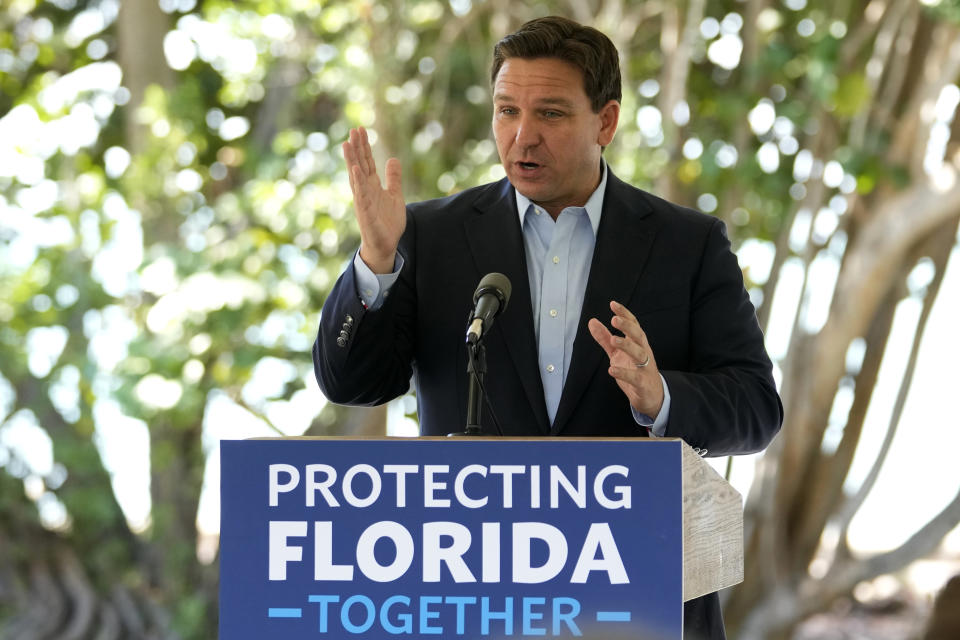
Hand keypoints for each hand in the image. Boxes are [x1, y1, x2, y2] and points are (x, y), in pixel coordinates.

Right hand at [342, 127, 405, 273]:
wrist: (386, 244)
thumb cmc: (388, 222)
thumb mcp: (395, 195)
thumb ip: (393, 178)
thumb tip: (393, 159)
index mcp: (372, 185)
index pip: (367, 162)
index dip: (364, 146)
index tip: (360, 130)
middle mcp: (365, 190)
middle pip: (359, 164)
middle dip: (356, 147)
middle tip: (353, 129)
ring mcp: (363, 200)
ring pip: (356, 176)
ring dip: (351, 160)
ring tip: (347, 143)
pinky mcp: (365, 211)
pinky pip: (361, 194)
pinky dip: (358, 181)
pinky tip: (355, 169)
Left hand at [588, 300, 663, 417]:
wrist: (652, 397)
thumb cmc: (636, 371)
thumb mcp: (618, 353)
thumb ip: (605, 338)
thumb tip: (592, 322)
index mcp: (638, 344)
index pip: (633, 325)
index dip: (625, 314)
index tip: (613, 304)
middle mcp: (643, 353)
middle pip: (638, 336)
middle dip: (627, 327)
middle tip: (614, 319)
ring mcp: (645, 368)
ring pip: (639, 354)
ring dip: (627, 346)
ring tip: (613, 340)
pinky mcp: (643, 384)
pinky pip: (635, 377)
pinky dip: (624, 373)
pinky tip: (612, 369)